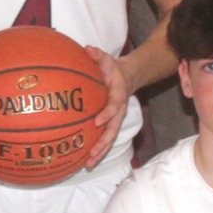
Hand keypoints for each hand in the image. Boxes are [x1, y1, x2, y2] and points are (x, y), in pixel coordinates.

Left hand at [83, 45, 131, 161]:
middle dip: (103, 143)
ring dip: (100, 152)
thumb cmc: (112, 69)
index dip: (107, 114)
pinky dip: (97, 150)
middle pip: (113, 130)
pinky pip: (105, 138)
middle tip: (92, 154)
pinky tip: (86, 160)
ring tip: (88, 164)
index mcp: (119, 95)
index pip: (114, 106)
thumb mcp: (107, 59)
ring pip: (110, 138)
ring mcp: (115, 119)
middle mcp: (118, 110)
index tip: (97, 121)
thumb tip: (87, 48)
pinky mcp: (110, 124)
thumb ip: (98, 55)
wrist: (126, 77)